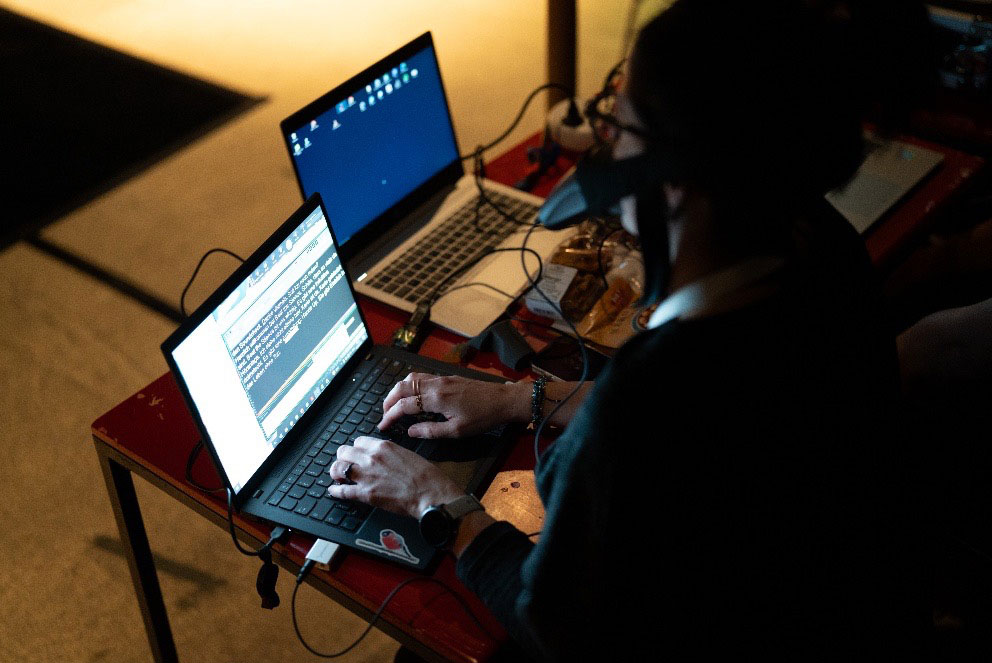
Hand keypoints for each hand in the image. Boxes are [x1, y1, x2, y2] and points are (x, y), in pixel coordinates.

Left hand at [327, 437, 464, 517]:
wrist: (430, 493)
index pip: (358, 441)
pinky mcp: (366, 494)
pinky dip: (335, 491)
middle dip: (344, 458)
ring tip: (338, 477)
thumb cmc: (426, 475)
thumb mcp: (407, 454)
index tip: (357, 454)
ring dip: (337, 472)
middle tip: (345, 464)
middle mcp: (371, 458)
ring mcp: (366, 476)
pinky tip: (334, 491)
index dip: (357, 449)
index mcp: (383, 446)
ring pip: (338, 468)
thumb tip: (383, 458)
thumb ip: (390, 453)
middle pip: (344, 452)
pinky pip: (342, 491)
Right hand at [379, 373, 528, 438]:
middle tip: (384, 415)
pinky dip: (410, 385)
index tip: (383, 426)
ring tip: (394, 404)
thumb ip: (431, 431)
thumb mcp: (457, 431)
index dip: (390, 416)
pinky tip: (412, 395)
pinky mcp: (447, 378)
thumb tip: (410, 431)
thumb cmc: (483, 417)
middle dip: (389, 400)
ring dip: (398, 390)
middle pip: (402, 387)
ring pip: (410, 379)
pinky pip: (421, 377)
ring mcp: (441, 378)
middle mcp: (435, 384)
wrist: (504, 400)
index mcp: (436, 398)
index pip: (404, 405)